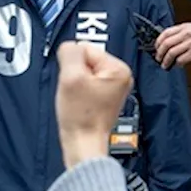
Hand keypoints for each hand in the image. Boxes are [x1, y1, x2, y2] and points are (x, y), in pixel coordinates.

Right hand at [55, 41, 133, 167]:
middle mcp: (121, 77)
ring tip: (79, 99)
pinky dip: (79, 91)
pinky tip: (81, 103)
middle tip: (77, 92)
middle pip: (85, 59)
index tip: (75, 82)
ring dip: (76, 83)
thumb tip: (69, 46)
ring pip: (84, 71)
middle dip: (75, 73)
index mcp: (119, 69)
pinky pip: (86, 83)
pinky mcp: (106, 96)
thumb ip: (70, 52)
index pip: (85, 48)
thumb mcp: (71, 76)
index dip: (72, 64)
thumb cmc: (82, 118)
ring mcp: (114, 87)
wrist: (84, 143)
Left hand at [154, 23, 190, 67]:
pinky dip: (177, 64)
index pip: (165, 33)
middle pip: (166, 43)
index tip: (156, 48)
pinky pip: (181, 59)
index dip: (158, 42)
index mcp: (186, 27)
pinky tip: (178, 65)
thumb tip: (169, 43)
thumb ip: (183, 34)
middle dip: (159, 53)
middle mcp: (187, 33)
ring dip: (166, 60)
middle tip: (158, 58)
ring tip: (165, 64)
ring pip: (171, 52)